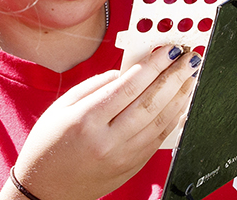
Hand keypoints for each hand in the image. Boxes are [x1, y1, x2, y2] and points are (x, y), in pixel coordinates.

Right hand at [5, 45, 202, 199]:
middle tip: (189, 59)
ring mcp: (122, 157)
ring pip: (160, 122)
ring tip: (191, 78)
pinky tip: (181, 105)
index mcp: (86, 120)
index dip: (153, 66)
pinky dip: (173, 120)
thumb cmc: (48, 145)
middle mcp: (108, 140)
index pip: (129, 87)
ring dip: (179, 98)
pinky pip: (158, 140)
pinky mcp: (131, 168)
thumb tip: (125, 72)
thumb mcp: (61, 108)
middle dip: (174, 77)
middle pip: (150, 103)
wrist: (45, 189)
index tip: (169, 51)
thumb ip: (94, 86)